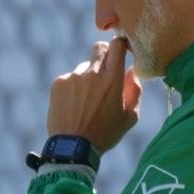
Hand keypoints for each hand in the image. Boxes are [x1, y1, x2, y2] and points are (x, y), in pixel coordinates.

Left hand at [46, 38, 141, 152]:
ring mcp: (73, 77)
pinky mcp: (58, 83)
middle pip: (100, 48)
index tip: (122, 52)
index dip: (120, 45)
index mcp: (113, 80)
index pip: (117, 45)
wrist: (73, 148)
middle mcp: (92, 73)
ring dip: (88, 77)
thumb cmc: (105, 134)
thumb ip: (135, 91)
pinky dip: (74, 88)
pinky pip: (70, 78)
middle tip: (106, 72)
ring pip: (85, 67)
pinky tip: (74, 106)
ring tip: (87, 102)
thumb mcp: (129, 117)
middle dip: (105, 56)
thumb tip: (132, 72)